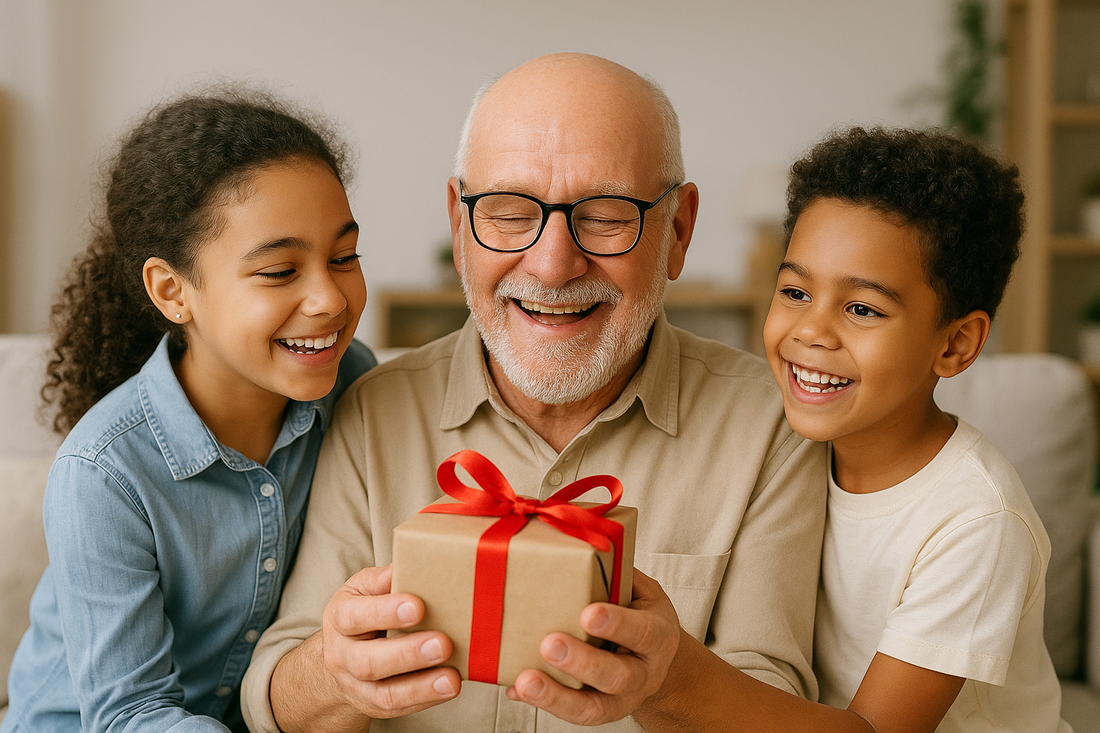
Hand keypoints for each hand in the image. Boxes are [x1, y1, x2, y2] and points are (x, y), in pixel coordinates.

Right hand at [320, 565, 461, 718]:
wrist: (342, 652)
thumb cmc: (363, 610)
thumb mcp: (365, 587)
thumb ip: (385, 578)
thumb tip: (413, 563)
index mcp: (339, 617)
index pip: (355, 616)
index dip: (384, 612)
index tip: (417, 606)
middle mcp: (341, 655)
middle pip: (368, 662)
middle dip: (407, 654)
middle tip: (442, 643)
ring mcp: (355, 686)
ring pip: (384, 694)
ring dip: (421, 687)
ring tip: (451, 677)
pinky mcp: (372, 705)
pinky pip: (398, 708)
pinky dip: (425, 699)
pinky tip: (447, 687)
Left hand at [506, 569, 680, 725]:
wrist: (656, 661)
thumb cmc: (641, 615)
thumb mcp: (642, 591)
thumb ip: (617, 574)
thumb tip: (577, 544)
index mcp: (658, 636)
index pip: (642, 632)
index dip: (617, 625)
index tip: (588, 613)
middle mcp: (644, 673)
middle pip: (617, 676)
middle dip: (582, 662)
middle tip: (549, 643)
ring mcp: (623, 699)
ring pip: (594, 708)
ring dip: (557, 696)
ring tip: (526, 681)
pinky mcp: (600, 713)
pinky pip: (572, 714)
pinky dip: (543, 703)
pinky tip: (518, 689)